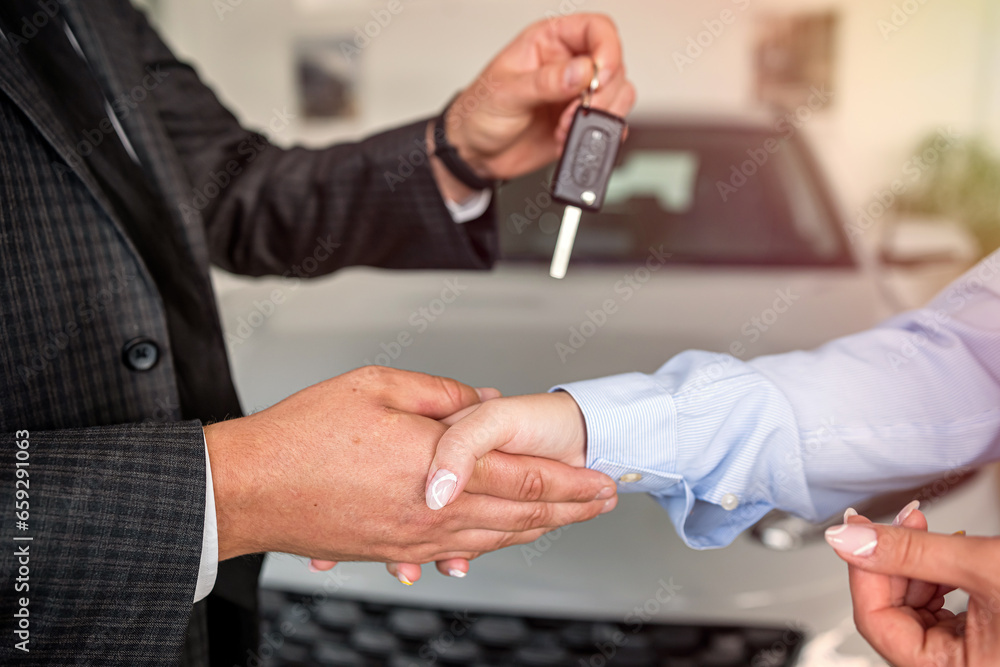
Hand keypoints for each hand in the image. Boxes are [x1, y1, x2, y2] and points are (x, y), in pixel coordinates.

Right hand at [204, 367, 614, 565]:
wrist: (249, 488)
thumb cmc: (303, 435)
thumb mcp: (377, 386)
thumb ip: (440, 394)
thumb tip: (481, 399)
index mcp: (436, 464)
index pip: (523, 477)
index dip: (569, 480)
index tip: (600, 479)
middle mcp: (432, 510)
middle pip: (519, 516)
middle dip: (568, 510)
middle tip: (601, 503)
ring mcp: (412, 537)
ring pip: (492, 539)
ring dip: (535, 531)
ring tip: (566, 521)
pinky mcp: (390, 550)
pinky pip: (453, 553)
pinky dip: (487, 547)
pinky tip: (498, 543)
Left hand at [443, 13, 635, 182]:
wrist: (473, 153)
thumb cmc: (478, 113)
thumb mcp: (506, 92)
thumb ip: (546, 81)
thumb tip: (582, 71)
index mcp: (548, 42)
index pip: (595, 29)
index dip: (607, 49)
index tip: (598, 75)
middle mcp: (568, 64)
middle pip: (613, 64)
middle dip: (603, 92)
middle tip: (578, 110)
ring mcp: (576, 94)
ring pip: (617, 94)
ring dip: (599, 115)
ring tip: (567, 127)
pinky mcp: (579, 122)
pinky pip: (608, 122)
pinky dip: (598, 133)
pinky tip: (570, 138)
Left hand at [825, 502, 999, 665]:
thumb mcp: (981, 566)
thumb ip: (911, 553)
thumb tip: (849, 538)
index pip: (875, 622)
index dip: (861, 569)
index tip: (857, 529)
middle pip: (892, 614)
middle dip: (889, 561)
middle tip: (897, 520)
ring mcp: (970, 657)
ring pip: (913, 609)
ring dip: (911, 564)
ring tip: (919, 527)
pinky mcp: (982, 641)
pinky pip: (938, 611)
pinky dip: (932, 576)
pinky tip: (938, 550)